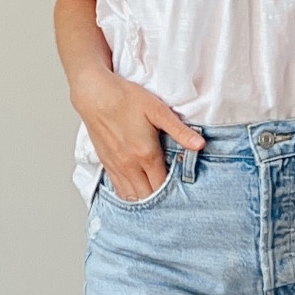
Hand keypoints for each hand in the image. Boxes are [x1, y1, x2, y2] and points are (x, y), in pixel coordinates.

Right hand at [73, 65, 203, 201]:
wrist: (94, 94)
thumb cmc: (125, 98)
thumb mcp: (158, 110)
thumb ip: (180, 131)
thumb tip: (200, 145)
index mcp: (146, 155)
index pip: (163, 186)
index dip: (175, 192)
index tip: (184, 192)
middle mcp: (130, 165)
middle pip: (148, 196)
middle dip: (161, 200)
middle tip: (173, 197)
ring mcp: (116, 167)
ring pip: (132, 197)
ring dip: (145, 200)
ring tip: (157, 198)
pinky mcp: (106, 164)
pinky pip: (119, 190)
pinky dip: (130, 195)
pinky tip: (138, 192)